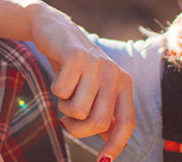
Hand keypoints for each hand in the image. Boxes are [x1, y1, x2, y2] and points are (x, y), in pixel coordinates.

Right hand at [30, 5, 134, 159]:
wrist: (56, 32)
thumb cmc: (76, 68)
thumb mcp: (94, 90)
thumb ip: (104, 114)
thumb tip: (112, 146)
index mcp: (124, 84)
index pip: (126, 122)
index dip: (116, 145)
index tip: (101, 161)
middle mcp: (115, 73)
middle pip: (98, 122)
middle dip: (77, 128)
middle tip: (67, 119)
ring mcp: (96, 64)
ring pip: (77, 110)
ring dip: (64, 107)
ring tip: (65, 93)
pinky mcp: (76, 56)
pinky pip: (61, 92)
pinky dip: (55, 90)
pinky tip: (59, 77)